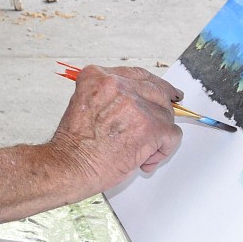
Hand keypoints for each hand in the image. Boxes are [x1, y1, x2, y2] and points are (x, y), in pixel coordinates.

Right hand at [49, 65, 183, 195]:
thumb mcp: (84, 104)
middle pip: (157, 90)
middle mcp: (118, 85)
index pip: (138, 74)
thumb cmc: (74, 145)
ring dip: (158, 136)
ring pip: (165, 115)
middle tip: (163, 126)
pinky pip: (172, 135)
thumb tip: (137, 103)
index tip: (168, 91)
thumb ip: (110, 97)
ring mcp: (136, 104)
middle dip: (163, 110)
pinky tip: (145, 159)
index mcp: (99, 77)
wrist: (70, 167)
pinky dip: (164, 150)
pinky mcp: (150, 126)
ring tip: (140, 152)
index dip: (155, 85)